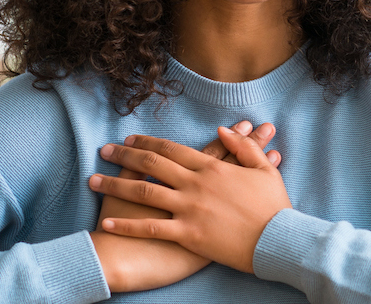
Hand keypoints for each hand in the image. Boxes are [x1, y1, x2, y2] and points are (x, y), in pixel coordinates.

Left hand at [90, 127, 291, 273]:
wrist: (276, 240)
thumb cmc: (273, 207)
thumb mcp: (264, 170)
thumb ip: (243, 147)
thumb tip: (222, 130)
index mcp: (212, 168)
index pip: (172, 149)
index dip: (149, 142)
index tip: (131, 139)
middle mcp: (196, 185)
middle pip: (152, 165)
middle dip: (125, 156)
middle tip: (106, 151)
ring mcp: (189, 209)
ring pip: (144, 192)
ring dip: (115, 185)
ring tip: (94, 180)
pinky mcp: (187, 234)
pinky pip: (150, 228)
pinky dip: (126, 225)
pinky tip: (107, 221)